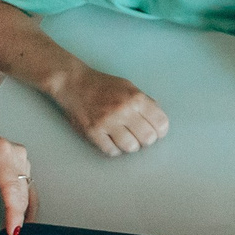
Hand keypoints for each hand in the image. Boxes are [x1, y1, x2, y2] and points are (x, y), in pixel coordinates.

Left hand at [0, 120, 29, 234]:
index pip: (12, 188)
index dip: (14, 212)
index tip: (12, 231)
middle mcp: (15, 152)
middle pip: (22, 191)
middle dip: (18, 215)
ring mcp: (20, 157)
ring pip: (27, 190)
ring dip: (24, 210)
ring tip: (16, 229)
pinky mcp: (20, 164)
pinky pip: (27, 187)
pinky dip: (25, 204)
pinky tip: (23, 218)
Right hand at [52, 67, 167, 155]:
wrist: (74, 83)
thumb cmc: (104, 85)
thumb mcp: (129, 87)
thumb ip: (146, 102)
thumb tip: (159, 120)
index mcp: (136, 98)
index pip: (161, 123)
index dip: (160, 130)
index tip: (155, 131)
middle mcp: (123, 110)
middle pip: (148, 138)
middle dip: (146, 139)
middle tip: (139, 135)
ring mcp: (107, 122)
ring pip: (131, 147)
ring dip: (131, 145)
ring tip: (126, 138)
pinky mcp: (93, 132)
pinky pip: (111, 151)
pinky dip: (115, 149)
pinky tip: (112, 141)